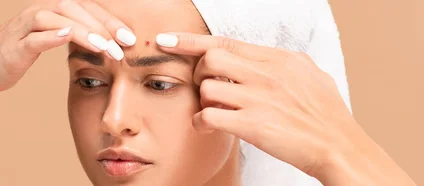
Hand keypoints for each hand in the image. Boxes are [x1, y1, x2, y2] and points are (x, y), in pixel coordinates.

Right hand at [0, 0, 135, 90]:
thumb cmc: (19, 52)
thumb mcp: (50, 39)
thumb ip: (73, 35)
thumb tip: (107, 41)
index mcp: (51, 9)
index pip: (86, 8)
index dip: (109, 20)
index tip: (130, 37)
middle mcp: (39, 11)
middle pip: (76, 9)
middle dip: (103, 25)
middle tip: (124, 44)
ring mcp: (25, 26)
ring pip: (58, 20)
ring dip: (85, 33)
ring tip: (106, 48)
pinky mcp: (15, 45)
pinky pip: (35, 37)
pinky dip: (52, 37)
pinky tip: (69, 39)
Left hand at [156, 33, 415, 184]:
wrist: (340, 147)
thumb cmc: (327, 115)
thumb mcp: (310, 75)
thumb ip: (281, 64)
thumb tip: (259, 59)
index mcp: (279, 59)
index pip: (226, 42)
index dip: (192, 41)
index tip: (169, 40)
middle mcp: (267, 74)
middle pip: (211, 58)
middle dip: (200, 73)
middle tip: (206, 88)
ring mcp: (259, 98)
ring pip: (207, 86)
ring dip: (202, 100)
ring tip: (212, 111)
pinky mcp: (253, 124)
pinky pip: (208, 115)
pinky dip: (200, 122)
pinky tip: (207, 127)